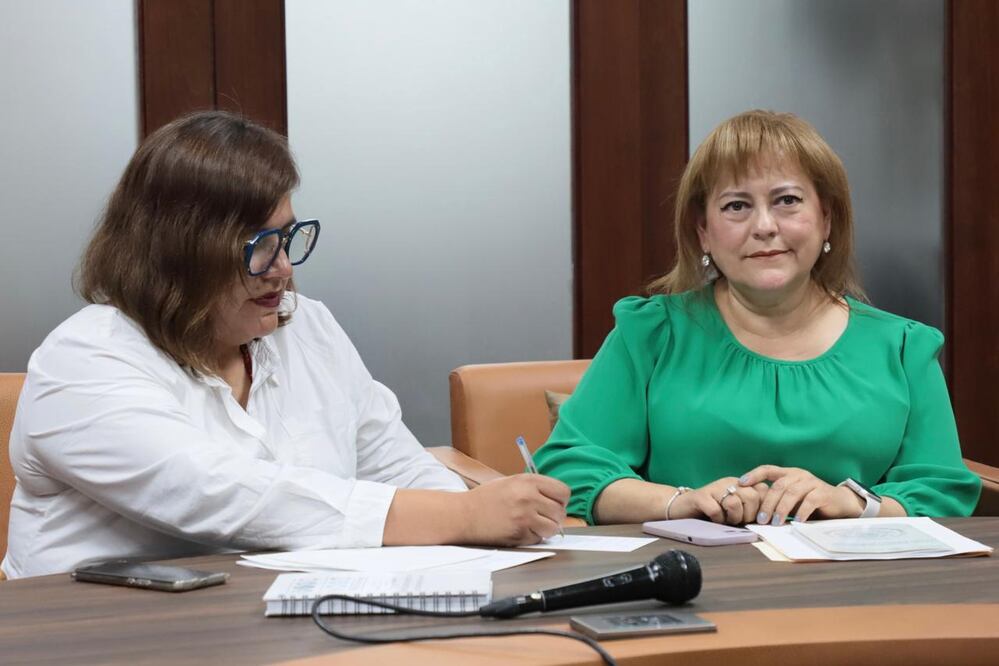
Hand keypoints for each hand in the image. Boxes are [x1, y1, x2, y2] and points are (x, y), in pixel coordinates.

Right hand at [460, 474, 568, 545]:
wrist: (464, 514)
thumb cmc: (486, 498)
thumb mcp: (511, 482)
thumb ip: (535, 488)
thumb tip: (558, 500)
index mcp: (528, 481)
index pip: (563, 492)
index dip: (560, 500)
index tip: (554, 503)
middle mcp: (528, 497)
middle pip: (561, 511)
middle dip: (554, 516)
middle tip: (542, 517)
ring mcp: (524, 517)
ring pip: (554, 528)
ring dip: (546, 529)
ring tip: (533, 525)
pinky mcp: (519, 534)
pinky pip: (538, 539)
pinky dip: (533, 537)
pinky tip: (520, 530)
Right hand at [672, 477, 769, 524]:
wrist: (681, 507)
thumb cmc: (711, 511)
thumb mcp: (735, 507)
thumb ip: (751, 507)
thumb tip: (771, 516)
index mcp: (740, 483)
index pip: (763, 490)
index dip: (763, 508)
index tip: (755, 519)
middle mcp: (728, 482)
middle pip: (752, 497)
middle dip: (748, 515)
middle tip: (738, 521)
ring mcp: (714, 488)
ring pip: (735, 503)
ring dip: (732, 518)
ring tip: (725, 521)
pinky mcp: (701, 497)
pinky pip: (716, 510)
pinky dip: (716, 519)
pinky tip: (712, 519)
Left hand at [739, 465, 864, 523]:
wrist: (840, 503)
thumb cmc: (810, 502)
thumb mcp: (792, 499)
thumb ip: (777, 501)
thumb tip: (753, 512)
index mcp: (788, 473)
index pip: (767, 469)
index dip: (753, 474)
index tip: (740, 483)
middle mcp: (798, 475)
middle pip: (778, 485)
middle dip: (767, 503)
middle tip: (761, 519)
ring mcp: (811, 482)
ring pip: (792, 492)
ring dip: (782, 508)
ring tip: (775, 522)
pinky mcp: (823, 492)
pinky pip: (810, 501)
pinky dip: (801, 512)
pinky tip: (796, 522)